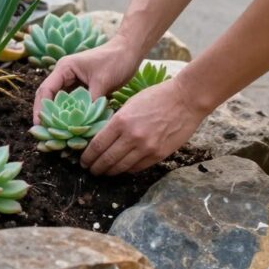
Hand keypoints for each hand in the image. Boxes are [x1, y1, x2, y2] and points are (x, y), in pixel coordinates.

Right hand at [32, 39, 141, 123]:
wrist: (129, 51)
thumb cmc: (115, 60)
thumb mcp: (102, 81)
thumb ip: (91, 101)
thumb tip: (83, 123)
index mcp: (64, 68)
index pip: (46, 90)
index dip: (41, 108)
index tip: (40, 125)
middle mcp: (65, 75)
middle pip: (49, 97)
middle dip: (46, 115)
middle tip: (44, 134)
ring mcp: (73, 82)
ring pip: (60, 102)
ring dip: (58, 117)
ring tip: (55, 135)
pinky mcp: (82, 89)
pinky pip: (73, 104)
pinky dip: (72, 115)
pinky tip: (72, 128)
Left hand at [80, 75, 209, 174]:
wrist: (186, 99)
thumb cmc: (156, 97)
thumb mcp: (129, 104)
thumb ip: (116, 121)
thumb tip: (102, 137)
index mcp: (121, 121)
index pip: (98, 145)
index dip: (88, 156)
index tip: (83, 161)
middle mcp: (132, 137)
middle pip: (107, 159)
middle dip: (96, 167)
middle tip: (91, 170)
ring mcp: (146, 148)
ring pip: (121, 167)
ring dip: (110, 172)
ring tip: (104, 172)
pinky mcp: (159, 154)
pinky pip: (138, 167)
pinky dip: (127, 170)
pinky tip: (122, 168)